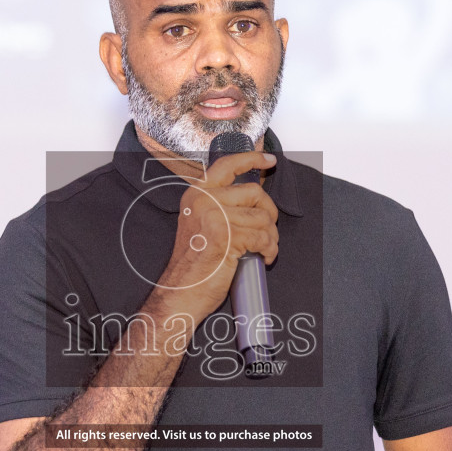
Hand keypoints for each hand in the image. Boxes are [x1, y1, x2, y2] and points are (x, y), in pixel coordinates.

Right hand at [149, 150, 278, 326]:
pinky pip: (263, 236)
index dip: (252, 158)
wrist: (181, 292)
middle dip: (269, 213)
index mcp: (196, 195)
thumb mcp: (201, 224)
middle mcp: (204, 201)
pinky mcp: (226, 236)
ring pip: (262, 217)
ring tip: (264, 249)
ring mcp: (214, 217)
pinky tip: (263, 258)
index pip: (227, 165)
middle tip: (268, 231)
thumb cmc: (194, 264)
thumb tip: (253, 197)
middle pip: (255, 193)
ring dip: (271, 236)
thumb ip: (220, 206)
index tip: (269, 160)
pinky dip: (269, 249)